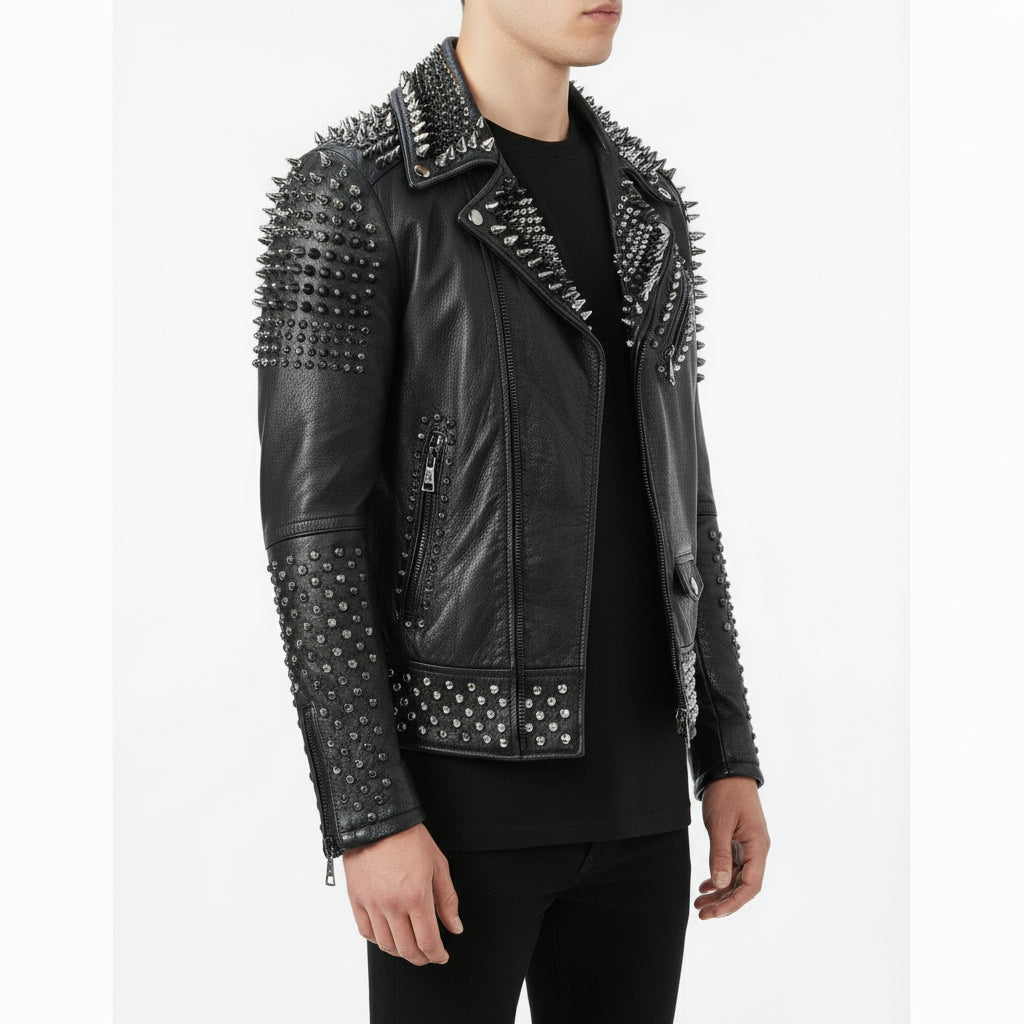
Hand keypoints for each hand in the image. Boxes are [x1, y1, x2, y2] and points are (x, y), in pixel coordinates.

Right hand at [342, 822, 462, 964]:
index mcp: (416, 897)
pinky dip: (379, 940)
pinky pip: (366, 932)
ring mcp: (372, 904)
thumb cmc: (409, 838)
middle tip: (428, 955)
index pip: (428, 942)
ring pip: (386, 945)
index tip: (442, 956)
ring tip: (410, 946)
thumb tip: (455, 926)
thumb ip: (447, 899)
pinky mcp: (357, 900)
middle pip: (407, 949)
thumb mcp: (438, 865)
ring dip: (401, 952)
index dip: (437, 955)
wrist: (377, 821)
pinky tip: (389, 935)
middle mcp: (392, 905)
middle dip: (421, 958)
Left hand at [694, 776, 769, 919]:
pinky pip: (732, 866)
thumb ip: (720, 854)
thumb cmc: (726, 793)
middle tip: (701, 913)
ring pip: (736, 877)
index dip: (733, 902)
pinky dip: (719, 877)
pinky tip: (706, 886)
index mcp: (757, 847)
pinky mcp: (739, 841)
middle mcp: (756, 850)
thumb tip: (721, 884)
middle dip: (723, 902)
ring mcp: (748, 846)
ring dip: (719, 892)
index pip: (750, 886)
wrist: (728, 770)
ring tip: (699, 903)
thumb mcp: (720, 824)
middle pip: (743, 886)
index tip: (714, 913)